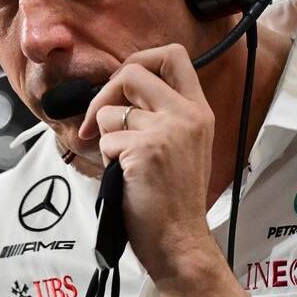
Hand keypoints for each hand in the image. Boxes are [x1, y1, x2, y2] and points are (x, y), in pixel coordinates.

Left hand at [78, 43, 215, 282]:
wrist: (179, 240)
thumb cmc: (173, 199)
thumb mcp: (183, 145)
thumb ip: (162, 114)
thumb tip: (118, 90)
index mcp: (198, 110)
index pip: (172, 55)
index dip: (140, 59)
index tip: (124, 84)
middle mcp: (187, 114)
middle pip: (132, 71)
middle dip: (104, 93)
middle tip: (97, 122)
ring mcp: (167, 130)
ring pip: (110, 113)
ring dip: (106, 139)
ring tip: (124, 165)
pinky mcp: (146, 150)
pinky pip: (104, 141)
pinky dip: (105, 162)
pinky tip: (124, 180)